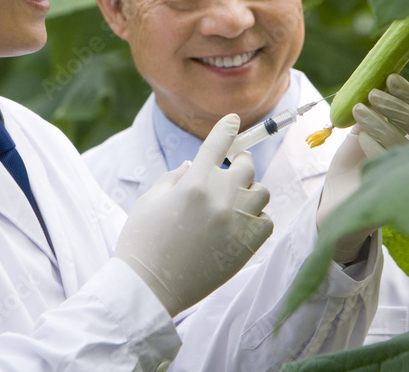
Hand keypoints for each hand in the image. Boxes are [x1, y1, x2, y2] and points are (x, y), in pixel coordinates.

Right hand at [114, 114, 273, 315]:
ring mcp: (236, 221)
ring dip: (250, 191)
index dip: (227, 128)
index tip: (233, 120)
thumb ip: (174, 177)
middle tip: (232, 167)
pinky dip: (257, 218)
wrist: (148, 287)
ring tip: (235, 200)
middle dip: (239, 162)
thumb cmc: (142, 241)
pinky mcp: (246, 246)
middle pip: (246, 165)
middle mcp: (219, 197)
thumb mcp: (151, 200)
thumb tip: (191, 165)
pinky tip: (241, 222)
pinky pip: (266, 221)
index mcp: (193, 182)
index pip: (217, 143)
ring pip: (261, 191)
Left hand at [317, 74, 408, 262]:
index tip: (390, 78)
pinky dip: (377, 146)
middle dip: (399, 108)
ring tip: (358, 111)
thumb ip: (374, 111)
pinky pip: (392, 166)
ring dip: (382, 123)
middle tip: (373, 94)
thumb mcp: (363, 130)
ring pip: (407, 145)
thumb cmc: (353, 161)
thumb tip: (378, 83)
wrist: (336, 198)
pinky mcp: (395, 194)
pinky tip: (361, 138)